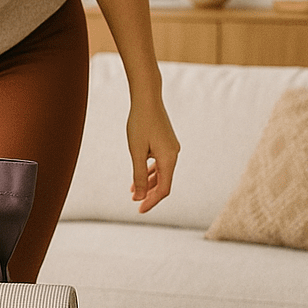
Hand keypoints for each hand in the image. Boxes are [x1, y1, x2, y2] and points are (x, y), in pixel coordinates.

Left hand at [127, 97, 179, 213]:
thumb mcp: (136, 151)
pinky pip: (159, 162)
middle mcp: (174, 154)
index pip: (164, 189)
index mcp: (169, 159)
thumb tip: (140, 196)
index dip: (152, 201)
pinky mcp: (166, 142)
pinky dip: (149, 170)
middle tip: (135, 202)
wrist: (147, 98)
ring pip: (161, 172)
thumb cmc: (139, 123)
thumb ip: (138, 175)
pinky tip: (138, 174)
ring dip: (148, 182)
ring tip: (132, 191)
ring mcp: (171, 148)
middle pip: (164, 182)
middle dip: (149, 193)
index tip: (139, 210)